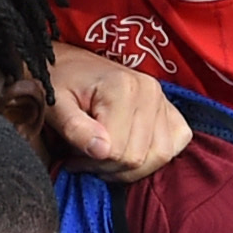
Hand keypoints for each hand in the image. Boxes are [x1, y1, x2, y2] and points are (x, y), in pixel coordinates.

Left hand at [44, 45, 190, 178]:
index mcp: (123, 87)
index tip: (72, 156)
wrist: (72, 65)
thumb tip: (102, 151)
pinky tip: (131, 150)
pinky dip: (155, 156)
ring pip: (159, 155)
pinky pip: (176, 144)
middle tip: (85, 157)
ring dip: (130, 168)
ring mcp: (164, 100)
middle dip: (108, 167)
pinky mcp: (172, 111)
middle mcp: (150, 91)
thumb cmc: (60, 85)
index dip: (92, 162)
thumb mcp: (55, 105)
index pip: (116, 151)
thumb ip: (75, 128)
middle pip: (138, 157)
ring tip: (105, 157)